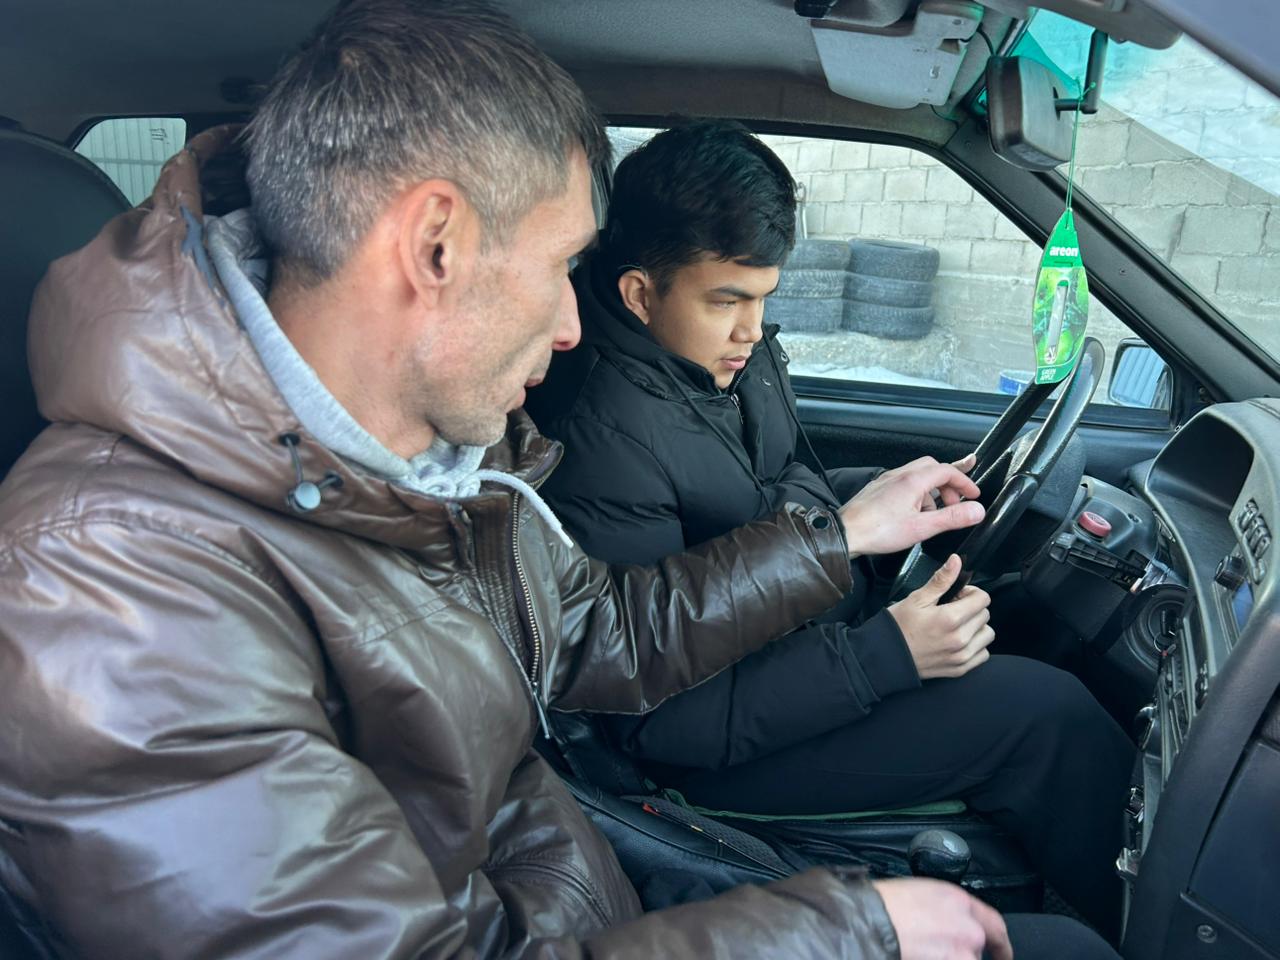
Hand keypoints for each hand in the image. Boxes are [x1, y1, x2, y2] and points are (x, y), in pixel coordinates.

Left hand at [838, 457, 983, 557]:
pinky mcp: (879, 490)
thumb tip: (977, 511)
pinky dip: (916, 494)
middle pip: (932, 468)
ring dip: (932, 491)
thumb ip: (951, 518)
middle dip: (948, 482)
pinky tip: (914, 514)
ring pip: (917, 476)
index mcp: (913, 480)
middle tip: (957, 501)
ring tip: (935, 513)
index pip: (947, 470)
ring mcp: (887, 481)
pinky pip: (904, 484)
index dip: (964, 481)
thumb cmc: (877, 531)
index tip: (974, 494)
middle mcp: (899, 475)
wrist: (845, 533)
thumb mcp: (922, 527)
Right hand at [874, 877, 1012, 959]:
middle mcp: (969, 929)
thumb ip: (945, 910)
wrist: (870, 922)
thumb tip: (945, 924)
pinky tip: (916, 956)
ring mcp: (962, 954)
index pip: (995, 925)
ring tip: (921, 952)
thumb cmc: (884, 904)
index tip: (1003, 954)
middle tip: (940, 950)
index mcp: (960, 902)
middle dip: (961, 953)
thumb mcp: (921, 893)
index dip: (1002, 944)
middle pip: (976, 950)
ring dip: (948, 957)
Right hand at [888, 555, 994, 679]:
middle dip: (972, 609)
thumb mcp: (917, 599)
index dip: (970, 593)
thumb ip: (941, 580)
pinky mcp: (960, 669)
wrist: (886, 656)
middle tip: (951, 610)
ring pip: (987, 634)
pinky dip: (975, 647)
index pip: (983, 599)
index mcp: (951, 618)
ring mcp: (961, 656)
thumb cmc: (899, 625)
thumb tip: (957, 560)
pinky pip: (983, 654)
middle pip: (985, 615)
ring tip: (957, 627)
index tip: (957, 596)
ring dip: (976, 628)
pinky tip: (958, 642)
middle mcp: (960, 639)